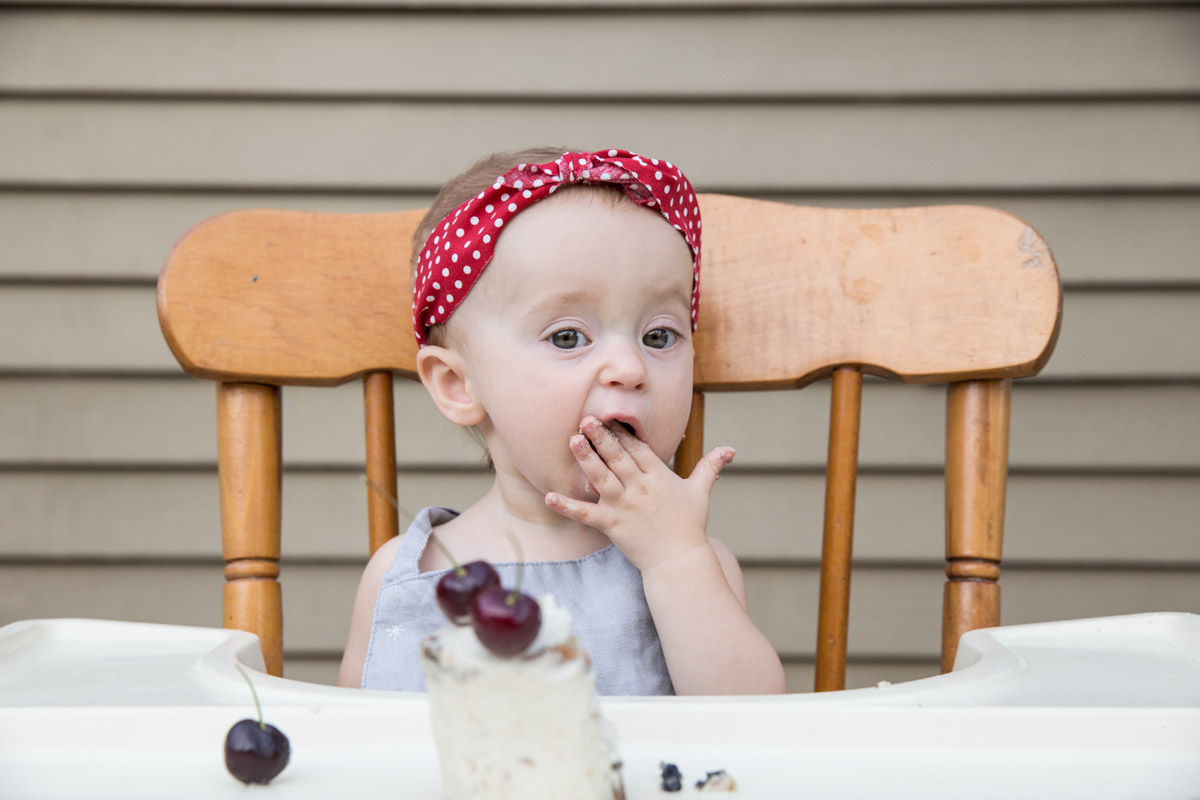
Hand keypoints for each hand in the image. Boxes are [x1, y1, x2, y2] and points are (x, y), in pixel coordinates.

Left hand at [544, 416, 734, 572]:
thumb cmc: (690, 525)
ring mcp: (624, 507)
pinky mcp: (611, 526)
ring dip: (586, 458)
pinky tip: (549, 496)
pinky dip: (567, 506)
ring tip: (572, 439)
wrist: (679, 561)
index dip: (622, 432)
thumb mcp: (701, 492)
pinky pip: (585, 514)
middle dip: (602, 437)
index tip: (608, 415)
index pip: (638, 449)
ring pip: (602, 477)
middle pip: (618, 457)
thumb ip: (711, 467)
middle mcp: (639, 488)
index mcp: (658, 477)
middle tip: (586, 418)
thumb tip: (730, 449)